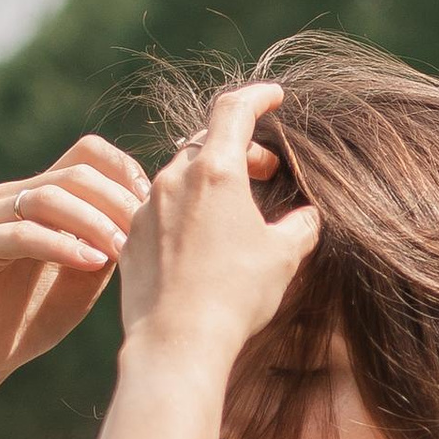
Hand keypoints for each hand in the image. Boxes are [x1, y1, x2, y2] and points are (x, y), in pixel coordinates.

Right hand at [0, 136, 152, 390]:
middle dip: (116, 201)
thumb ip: (109, 239)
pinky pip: (21, 235)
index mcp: (38, 194)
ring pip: (48, 197)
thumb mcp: (87, 272)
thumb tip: (153, 213)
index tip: (152, 206)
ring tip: (122, 250)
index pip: (87, 153)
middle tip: (144, 231)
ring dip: (93, 221)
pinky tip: (92, 262)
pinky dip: (62, 246)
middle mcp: (9, 196)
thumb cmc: (35, 316)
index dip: (124, 172)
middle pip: (74, 173)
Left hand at [115, 82, 320, 365]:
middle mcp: (174, 180)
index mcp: (215, 172)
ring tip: (236, 210)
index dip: (258, 96)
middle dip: (241, 149)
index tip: (275, 97)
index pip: (234, 109)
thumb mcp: (284, 255)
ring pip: (181, 176)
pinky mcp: (130, 236)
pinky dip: (186, 210)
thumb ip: (301, 224)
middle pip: (207, 142)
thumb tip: (307, 216)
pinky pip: (161, 209)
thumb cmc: (235, 296)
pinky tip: (203, 242)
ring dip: (211, 181)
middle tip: (268, 171)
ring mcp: (146, 207)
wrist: (176, 342)